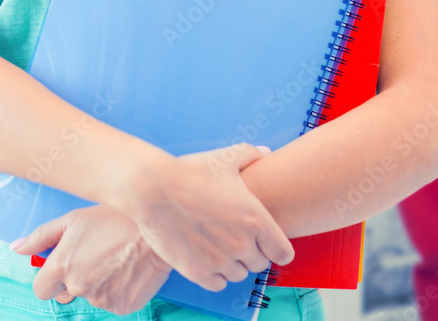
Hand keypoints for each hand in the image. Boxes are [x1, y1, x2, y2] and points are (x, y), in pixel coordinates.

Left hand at [12, 204, 170, 314]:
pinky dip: (117, 290)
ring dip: (99, 283)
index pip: (41, 289)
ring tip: (114, 257)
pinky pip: (113, 302)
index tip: (63, 266)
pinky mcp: (123, 307)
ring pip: (92, 296)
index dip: (50, 277)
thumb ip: (41, 237)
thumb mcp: (73, 219)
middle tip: (95, 255)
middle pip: (68, 292)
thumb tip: (16, 248)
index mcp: (62, 267)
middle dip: (76, 278)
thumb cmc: (113, 217)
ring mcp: (101, 300)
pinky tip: (125, 269)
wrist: (154, 227)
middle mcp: (78, 287)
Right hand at [131, 143, 293, 290]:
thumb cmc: (190, 171)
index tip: (268, 242)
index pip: (283, 252)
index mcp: (255, 219)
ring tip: (220, 243)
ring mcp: (220, 261)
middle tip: (237, 235)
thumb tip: (265, 152)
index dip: (277, 246)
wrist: (153, 189)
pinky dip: (216, 274)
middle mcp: (242, 244)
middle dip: (252, 251)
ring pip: (239, 274)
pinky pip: (219, 284)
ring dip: (234, 263)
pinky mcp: (199, 273)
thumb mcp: (224, 158)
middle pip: (260, 263)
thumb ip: (250, 154)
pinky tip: (207, 256)